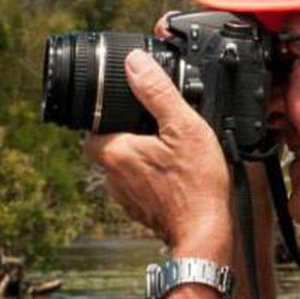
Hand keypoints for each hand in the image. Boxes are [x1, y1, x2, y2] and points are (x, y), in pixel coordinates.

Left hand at [84, 49, 231, 260]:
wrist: (207, 235)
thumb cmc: (196, 186)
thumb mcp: (183, 127)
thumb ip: (157, 92)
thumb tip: (135, 62)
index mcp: (114, 152)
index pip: (92, 126)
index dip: (110, 114)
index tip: (132, 110)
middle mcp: (112, 177)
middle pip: (110, 145)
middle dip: (131, 135)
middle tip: (159, 130)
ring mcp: (126, 198)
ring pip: (125, 167)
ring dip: (143, 158)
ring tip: (172, 153)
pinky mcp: (141, 213)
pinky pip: (140, 187)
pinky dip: (154, 180)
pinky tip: (177, 177)